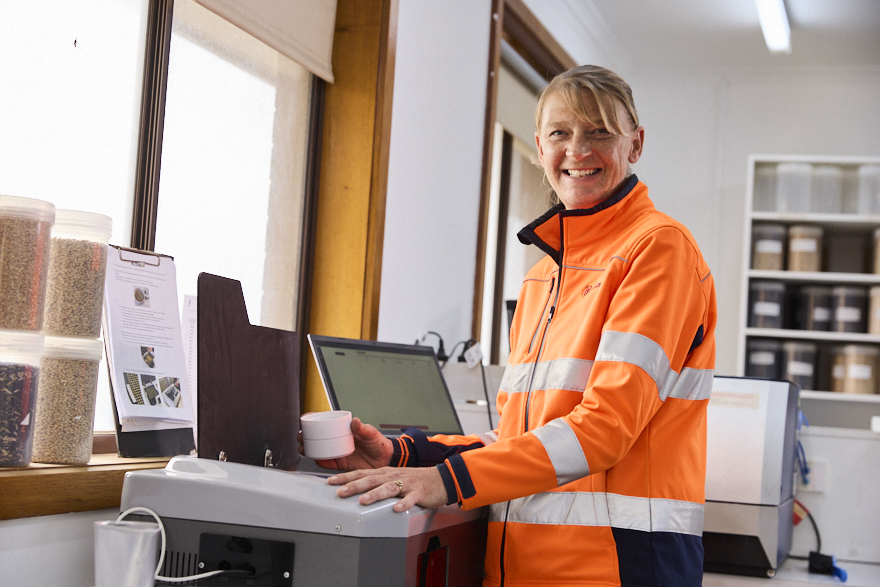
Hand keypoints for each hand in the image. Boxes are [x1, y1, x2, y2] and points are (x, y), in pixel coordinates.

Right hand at [298, 417, 392, 470]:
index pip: (326, 426)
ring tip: (304, 449)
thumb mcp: (372, 433)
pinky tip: (315, 459)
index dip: (314, 424)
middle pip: (319, 439)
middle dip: (307, 438)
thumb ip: (364, 428)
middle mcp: (340, 442)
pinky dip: (320, 462)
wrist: (386, 460)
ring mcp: (339, 453)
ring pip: (320, 451)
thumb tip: (355, 421)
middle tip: (301, 438)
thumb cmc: (380, 444)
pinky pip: (328, 463)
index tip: (305, 422)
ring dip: (310, 450)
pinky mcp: (342, 464)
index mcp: (345, 431)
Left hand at [328, 466, 448, 511]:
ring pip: (389, 488)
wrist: (440, 479)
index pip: (362, 473)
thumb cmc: (415, 480)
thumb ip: (377, 482)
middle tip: (341, 492)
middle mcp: (394, 476)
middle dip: (355, 485)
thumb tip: (357, 488)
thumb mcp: (393, 478)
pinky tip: (396, 509)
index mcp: (386, 473)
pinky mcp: (419, 492)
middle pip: (372, 480)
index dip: (346, 477)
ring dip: (375, 494)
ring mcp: (406, 484)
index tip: (330, 482)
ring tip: (364, 501)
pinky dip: (403, 504)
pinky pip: (411, 499)